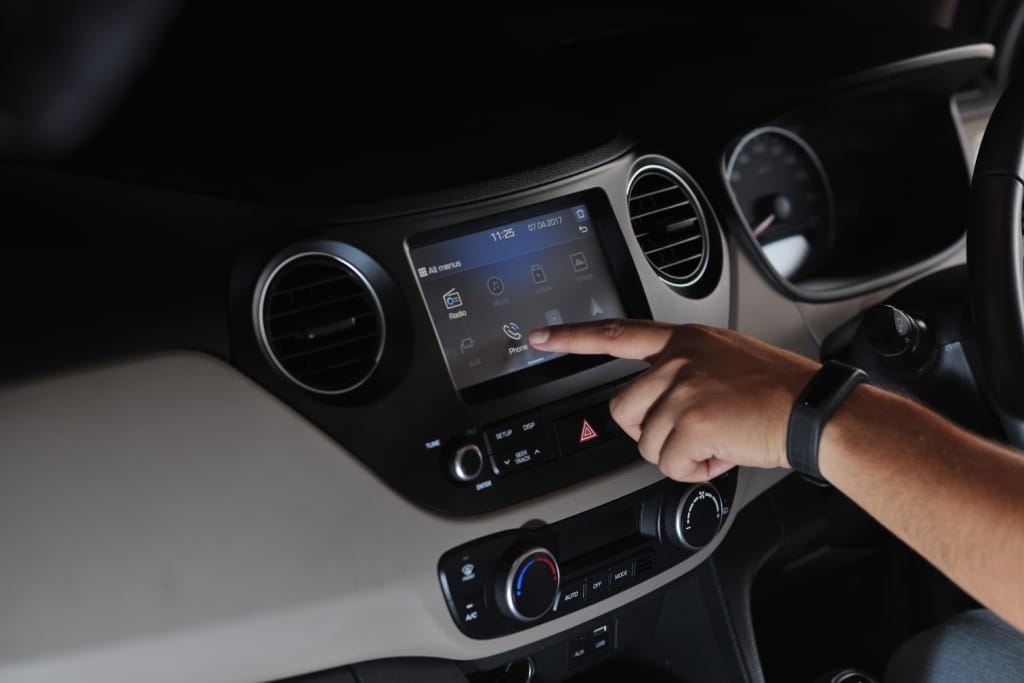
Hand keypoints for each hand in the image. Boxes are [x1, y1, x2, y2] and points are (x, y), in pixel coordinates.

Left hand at [529, 320, 819, 481]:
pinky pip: (668, 465)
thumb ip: (685, 375)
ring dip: (678, 454)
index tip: (541, 337)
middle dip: (651, 433)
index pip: (616, 333)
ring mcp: (682, 388)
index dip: (573, 337)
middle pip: (623, 410)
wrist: (815, 412)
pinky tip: (723, 454)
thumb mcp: (726, 363)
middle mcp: (678, 360)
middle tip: (693, 434)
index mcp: (685, 341)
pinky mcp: (691, 421)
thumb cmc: (779, 393)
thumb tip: (660, 412)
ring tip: (717, 441)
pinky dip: (694, 472)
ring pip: (646, 443)